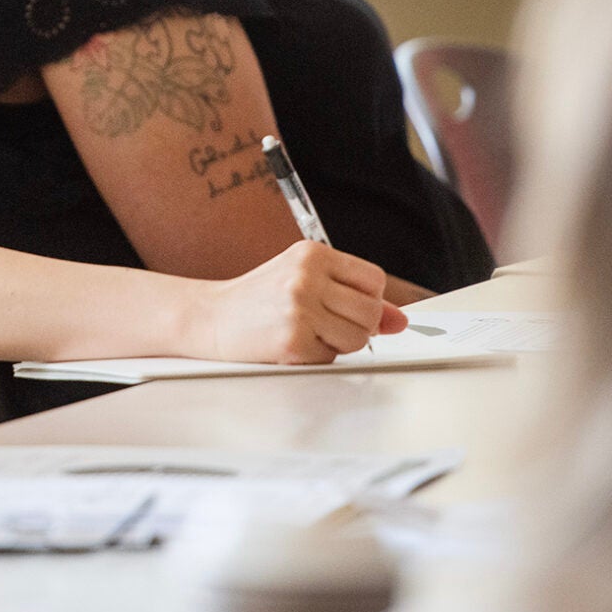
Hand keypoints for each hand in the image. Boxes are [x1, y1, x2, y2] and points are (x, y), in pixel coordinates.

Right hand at [204, 241, 406, 363]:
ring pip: (358, 337)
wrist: (210, 318)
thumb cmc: (259, 300)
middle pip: (370, 311)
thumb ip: (353, 297)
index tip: (344, 306)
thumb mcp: (305, 283)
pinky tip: (293, 344)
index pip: (374, 280)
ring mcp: (299, 308)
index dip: (366, 299)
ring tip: (309, 334)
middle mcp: (306, 277)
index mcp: (312, 254)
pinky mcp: (292, 340)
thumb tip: (401, 320)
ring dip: (339, 344)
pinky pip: (332, 357)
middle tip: (324, 324)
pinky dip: (317, 357)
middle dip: (355, 325)